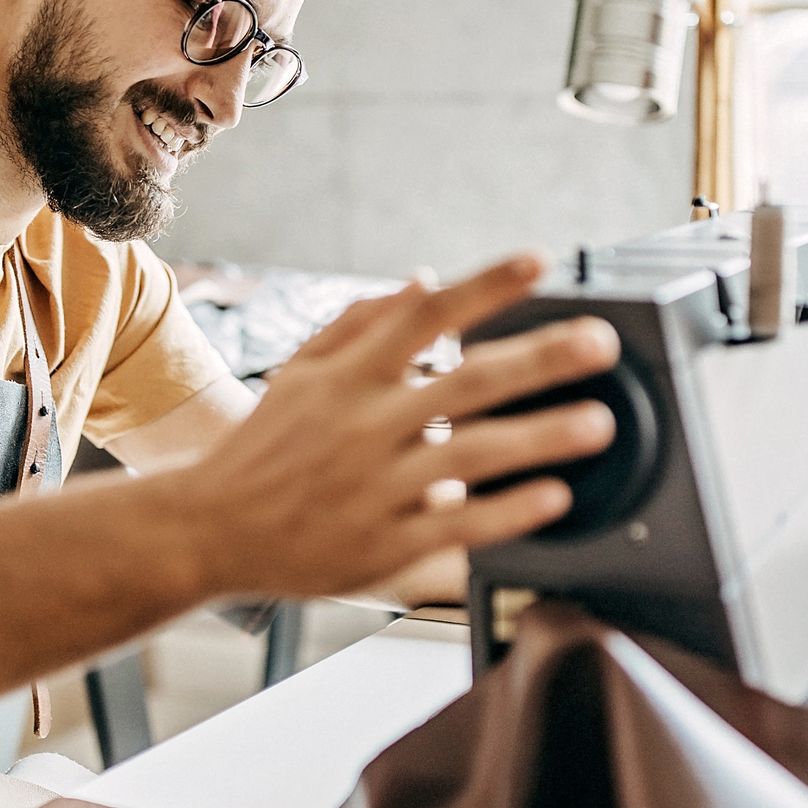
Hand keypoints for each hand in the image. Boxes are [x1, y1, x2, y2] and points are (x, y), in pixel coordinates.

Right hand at [184, 254, 619, 598]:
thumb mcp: (300, 374)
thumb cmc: (262, 449)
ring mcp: (375, 488)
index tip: (538, 261)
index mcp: (348, 378)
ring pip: (472, 456)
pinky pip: (457, 527)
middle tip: (600, 343)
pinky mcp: (382, 546)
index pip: (426, 317)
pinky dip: (507, 512)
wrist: (206, 530)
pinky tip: (552, 498)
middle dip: (540, 359)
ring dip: (540, 437)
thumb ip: (360, 326)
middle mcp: (365, 426)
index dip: (485, 286)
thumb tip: (425, 281)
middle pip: (466, 382)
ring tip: (597, 422)